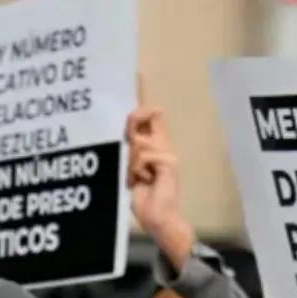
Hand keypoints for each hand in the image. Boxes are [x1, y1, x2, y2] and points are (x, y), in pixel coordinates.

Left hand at [126, 106, 193, 268]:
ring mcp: (167, 152)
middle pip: (144, 116)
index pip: (149, 117)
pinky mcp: (169, 162)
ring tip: (135, 180)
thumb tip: (127, 135)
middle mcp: (162, 145)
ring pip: (138, 141)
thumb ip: (130, 152)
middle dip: (132, 124)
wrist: (158, 220)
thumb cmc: (144, 201)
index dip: (142, 100)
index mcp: (153, 147)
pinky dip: (137, 171)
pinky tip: (144, 183)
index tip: (136, 77)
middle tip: (129, 147)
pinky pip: (143, 155)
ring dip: (130, 163)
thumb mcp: (129, 172)